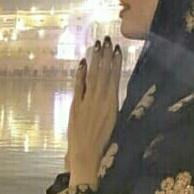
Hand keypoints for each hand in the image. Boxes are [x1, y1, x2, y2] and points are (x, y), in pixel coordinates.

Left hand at [65, 37, 121, 187]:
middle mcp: (101, 100)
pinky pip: (79, 85)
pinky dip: (81, 73)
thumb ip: (111, 105)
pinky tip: (83, 61)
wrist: (86, 154)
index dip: (116, 62)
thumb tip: (112, 90)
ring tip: (98, 45)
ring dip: (95, 59)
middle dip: (106, 55)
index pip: (115, 78)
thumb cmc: (102, 142)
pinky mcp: (76, 106)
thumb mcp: (112, 122)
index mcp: (113, 104)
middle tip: (106, 39)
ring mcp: (88, 102)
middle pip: (104, 73)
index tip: (117, 49)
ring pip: (93, 76)